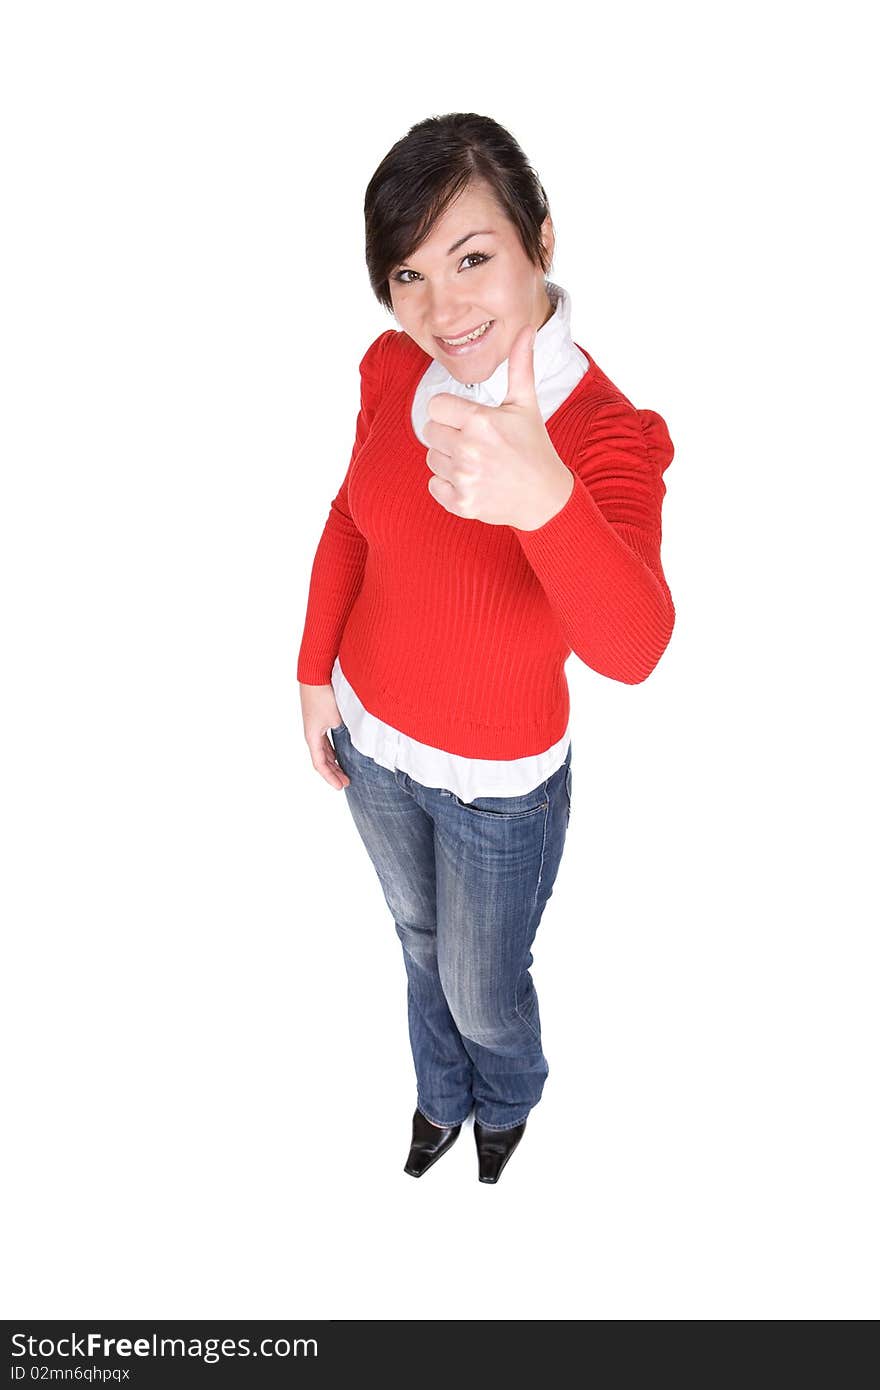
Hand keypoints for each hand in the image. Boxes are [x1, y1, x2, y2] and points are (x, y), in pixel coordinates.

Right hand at [299, 681, 350, 789]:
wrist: (316, 673)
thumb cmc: (325, 695)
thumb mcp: (339, 719)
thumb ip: (349, 734)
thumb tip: (363, 747)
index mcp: (312, 736)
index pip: (320, 764)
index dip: (330, 778)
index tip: (342, 786)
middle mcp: (311, 733)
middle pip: (322, 759)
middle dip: (334, 772)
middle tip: (346, 782)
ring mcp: (315, 725)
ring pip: (324, 749)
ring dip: (333, 761)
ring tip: (344, 771)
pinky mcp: (320, 717)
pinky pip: (326, 739)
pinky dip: (333, 749)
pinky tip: (341, 751)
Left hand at [422, 323, 574, 529]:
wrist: (545, 497)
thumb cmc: (535, 447)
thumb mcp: (526, 405)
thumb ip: (520, 366)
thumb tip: (527, 329)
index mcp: (480, 421)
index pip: (434, 407)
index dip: (448, 411)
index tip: (466, 418)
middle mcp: (468, 450)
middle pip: (429, 432)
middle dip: (448, 434)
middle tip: (474, 442)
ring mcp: (464, 479)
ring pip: (431, 459)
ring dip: (448, 460)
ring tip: (476, 462)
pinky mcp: (461, 504)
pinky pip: (433, 485)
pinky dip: (447, 485)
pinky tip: (472, 481)